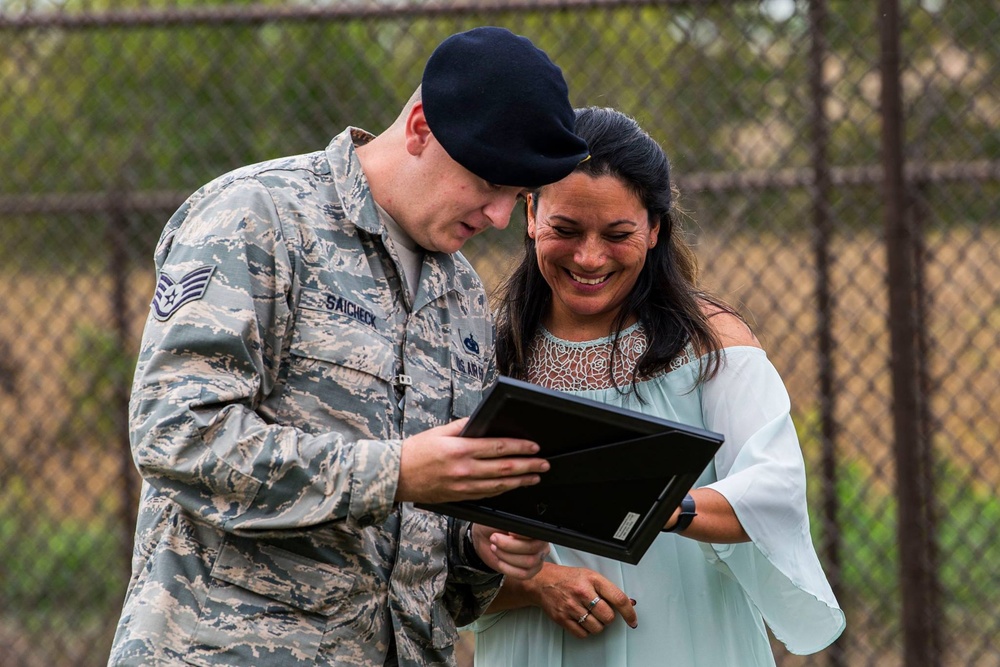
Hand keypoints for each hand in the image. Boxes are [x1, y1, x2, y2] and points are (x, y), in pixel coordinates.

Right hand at [396, 418, 548, 503]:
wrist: (396, 477)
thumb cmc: (415, 452)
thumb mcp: (440, 432)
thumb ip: (464, 427)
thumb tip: (483, 422)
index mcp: (460, 450)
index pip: (498, 448)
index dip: (520, 447)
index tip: (534, 446)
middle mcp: (464, 470)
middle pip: (504, 468)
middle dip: (528, 466)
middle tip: (544, 464)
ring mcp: (463, 487)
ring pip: (500, 485)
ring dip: (521, 481)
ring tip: (535, 477)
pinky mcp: (460, 497)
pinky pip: (488, 494)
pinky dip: (504, 490)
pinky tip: (514, 486)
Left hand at [471, 524, 548, 578]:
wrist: (486, 539)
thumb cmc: (494, 527)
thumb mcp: (500, 520)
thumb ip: (511, 523)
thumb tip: (514, 529)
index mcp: (536, 528)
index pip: (536, 532)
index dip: (523, 534)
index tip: (509, 532)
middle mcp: (541, 543)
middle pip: (532, 548)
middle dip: (509, 545)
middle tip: (494, 538)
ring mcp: (537, 558)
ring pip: (528, 562)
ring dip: (507, 556)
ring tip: (495, 548)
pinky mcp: (530, 571)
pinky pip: (523, 574)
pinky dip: (508, 568)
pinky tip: (499, 561)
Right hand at [530, 563, 637, 637]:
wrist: (543, 581)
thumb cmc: (568, 578)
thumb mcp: (590, 576)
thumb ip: (608, 589)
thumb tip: (629, 603)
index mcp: (592, 579)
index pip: (618, 598)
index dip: (629, 612)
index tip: (632, 620)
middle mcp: (582, 592)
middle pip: (608, 617)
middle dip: (608, 617)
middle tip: (601, 611)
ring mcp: (571, 606)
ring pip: (596, 628)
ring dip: (597, 625)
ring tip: (590, 615)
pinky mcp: (562, 618)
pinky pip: (582, 634)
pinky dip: (585, 630)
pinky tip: (582, 620)